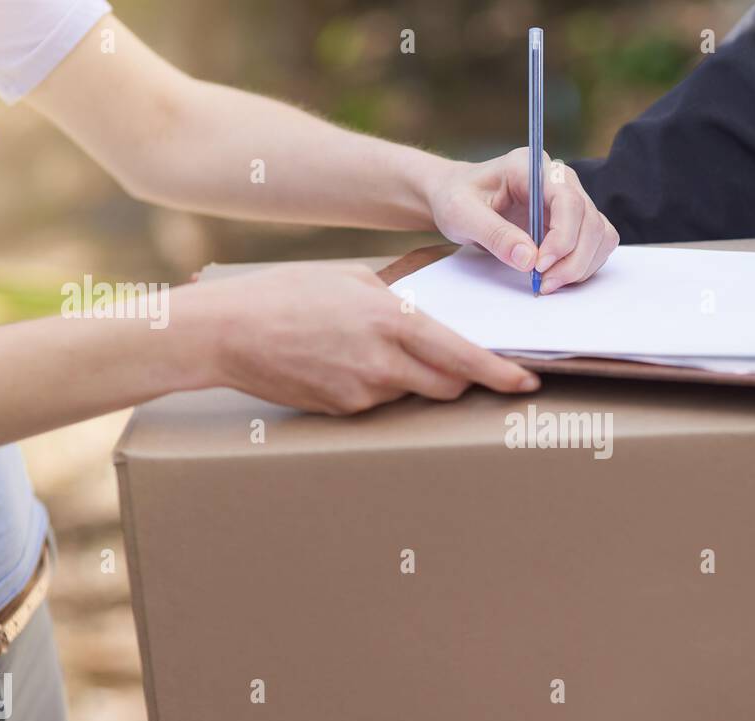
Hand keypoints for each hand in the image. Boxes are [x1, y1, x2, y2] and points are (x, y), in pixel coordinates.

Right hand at [196, 261, 539, 414]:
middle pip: (449, 385)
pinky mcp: (344, 410)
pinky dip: (378, 384)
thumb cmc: (288, 294)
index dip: (500, 374)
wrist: (227, 332)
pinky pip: (379, 401)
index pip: (463, 357)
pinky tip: (345, 361)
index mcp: (392, 321)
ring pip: (412, 392)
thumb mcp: (353, 276)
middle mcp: (384, 362)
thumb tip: (436, 287)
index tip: (526, 383)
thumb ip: (402, 290)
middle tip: (466, 366)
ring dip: (414, 377)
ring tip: (372, 349)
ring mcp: (363, 392)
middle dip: (463, 378)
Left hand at [426, 148, 618, 294]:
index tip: (540, 265)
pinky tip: (557, 275)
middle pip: (589, 220)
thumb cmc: (456, 198)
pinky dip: (583, 265)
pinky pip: (596, 243)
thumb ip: (495, 235)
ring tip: (548, 283)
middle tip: (543, 283)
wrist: (457, 197)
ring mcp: (569, 198)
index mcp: (531, 167)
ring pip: (599, 233)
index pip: (567, 199)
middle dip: (572, 259)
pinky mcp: (573, 220)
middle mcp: (558, 179)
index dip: (562, 237)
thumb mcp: (462, 214)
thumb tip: (528, 260)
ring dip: (581, 265)